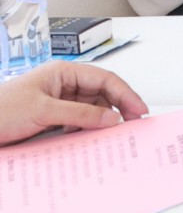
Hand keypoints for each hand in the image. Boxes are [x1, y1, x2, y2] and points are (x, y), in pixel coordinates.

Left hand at [0, 62, 146, 145]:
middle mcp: (63, 85)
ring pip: (91, 110)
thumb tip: (113, 118)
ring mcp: (57, 102)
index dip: (125, 94)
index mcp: (63, 73)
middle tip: (131, 125)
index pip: (104, 79)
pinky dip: (86, 130)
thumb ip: (81, 113)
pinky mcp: (51, 119)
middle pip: (101, 94)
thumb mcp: (44, 111)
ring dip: (100, 122)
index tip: (139, 111)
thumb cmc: (1, 111)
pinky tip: (89, 140)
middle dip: (116, 109)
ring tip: (111, 136)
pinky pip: (77, 122)